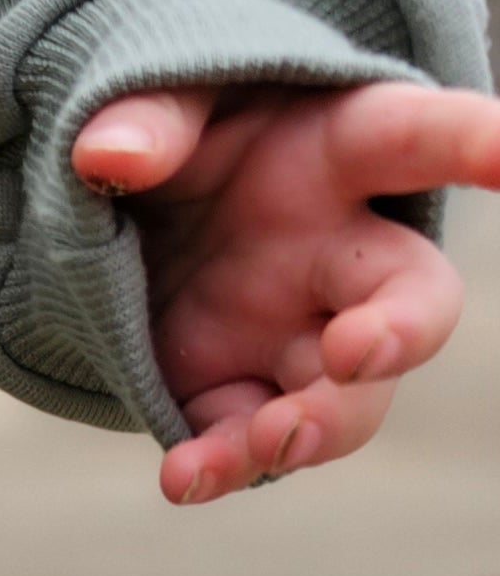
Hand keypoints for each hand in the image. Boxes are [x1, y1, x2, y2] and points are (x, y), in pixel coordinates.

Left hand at [72, 77, 495, 508]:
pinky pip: (251, 439)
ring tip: (272, 441)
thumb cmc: (182, 130)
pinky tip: (182, 476)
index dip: (474, 143)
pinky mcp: (239, 386)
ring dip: (320, 426)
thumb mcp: (163, 99)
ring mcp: (298, 329)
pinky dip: (221, 463)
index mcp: (339, 150)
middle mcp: (340, 250)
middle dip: (401, 332)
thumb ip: (151, 117)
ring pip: (352, 397)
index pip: (418, 139)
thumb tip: (111, 155)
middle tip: (356, 351)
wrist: (127, 208)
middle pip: (414, 298)